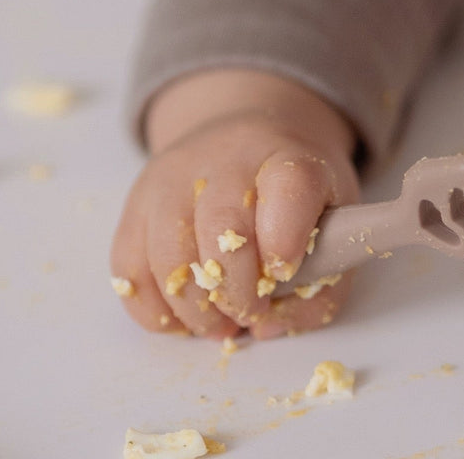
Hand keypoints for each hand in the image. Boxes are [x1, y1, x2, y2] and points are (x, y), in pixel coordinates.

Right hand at [110, 69, 359, 339]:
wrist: (247, 136)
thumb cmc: (295, 194)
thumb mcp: (334, 223)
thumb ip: (324, 285)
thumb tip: (268, 327)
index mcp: (289, 158)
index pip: (289, 185)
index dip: (285, 236)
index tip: (284, 272)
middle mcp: (228, 158)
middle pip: (221, 225)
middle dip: (237, 291)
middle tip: (251, 313)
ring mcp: (175, 176)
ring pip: (169, 252)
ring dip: (194, 309)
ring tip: (219, 323)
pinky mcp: (138, 200)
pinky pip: (129, 266)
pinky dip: (153, 308)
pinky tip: (183, 315)